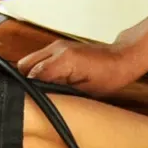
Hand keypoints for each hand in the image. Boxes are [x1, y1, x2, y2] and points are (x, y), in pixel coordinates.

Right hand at [16, 37, 144, 96]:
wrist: (122, 57)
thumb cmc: (109, 75)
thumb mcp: (86, 92)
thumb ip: (60, 92)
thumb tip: (41, 98)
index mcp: (64, 59)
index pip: (32, 74)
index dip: (28, 90)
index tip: (28, 102)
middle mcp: (57, 48)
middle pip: (25, 65)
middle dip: (26, 82)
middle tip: (34, 98)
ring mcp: (57, 45)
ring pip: (30, 61)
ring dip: (31, 75)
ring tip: (42, 91)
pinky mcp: (59, 47)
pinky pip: (40, 58)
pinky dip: (38, 70)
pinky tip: (48, 83)